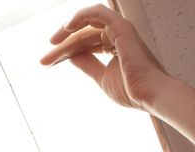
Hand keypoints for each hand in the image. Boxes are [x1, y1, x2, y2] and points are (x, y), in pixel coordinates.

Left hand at [39, 4, 170, 111]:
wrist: (150, 96)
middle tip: (45, 60)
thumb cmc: (133, 91)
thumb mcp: (101, 77)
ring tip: (52, 46)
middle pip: (82, 36)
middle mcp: (118, 36)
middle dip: (62, 47)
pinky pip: (97, 13)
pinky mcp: (121, 28)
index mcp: (115, 47)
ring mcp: (120, 30)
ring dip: (66, 36)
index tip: (49, 62)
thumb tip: (71, 55)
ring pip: (86, 27)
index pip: (85, 44)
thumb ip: (87, 64)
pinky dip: (81, 17)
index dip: (66, 51)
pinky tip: (66, 28)